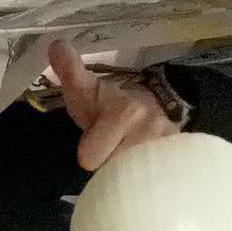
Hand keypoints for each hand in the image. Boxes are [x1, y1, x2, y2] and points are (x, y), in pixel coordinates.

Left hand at [48, 40, 182, 170]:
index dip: (88, 149)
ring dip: (122, 169)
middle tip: (111, 144)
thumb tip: (55, 46)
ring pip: (127, 179)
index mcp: (123, 114)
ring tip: (124, 150)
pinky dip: (141, 178)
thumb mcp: (89, 88)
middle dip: (107, 159)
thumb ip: (71, 73)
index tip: (95, 134)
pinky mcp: (176, 163)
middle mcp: (146, 133)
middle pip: (108, 171)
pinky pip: (150, 184)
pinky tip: (139, 167)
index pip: (88, 157)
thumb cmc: (113, 103)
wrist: (159, 107)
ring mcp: (164, 151)